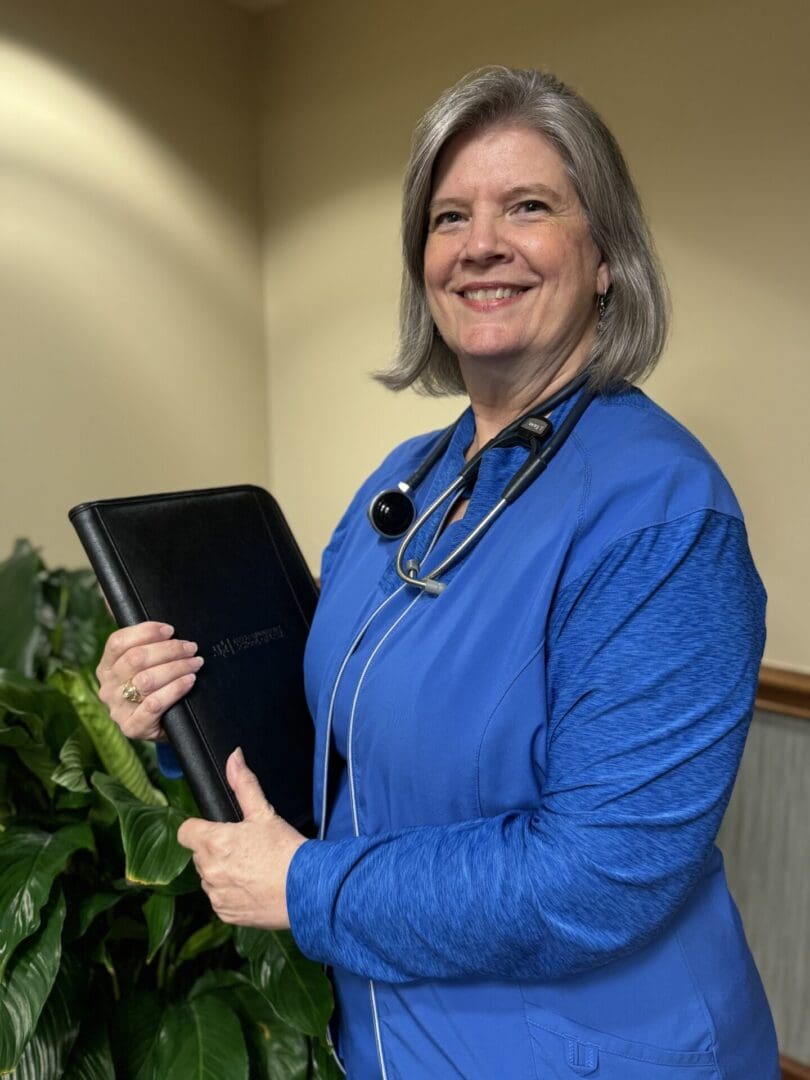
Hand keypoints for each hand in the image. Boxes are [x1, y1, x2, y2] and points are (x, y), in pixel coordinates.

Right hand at [96, 621, 203, 740]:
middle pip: (136, 659)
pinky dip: (175, 689)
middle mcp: (107, 687)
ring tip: (196, 663)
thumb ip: (139, 637)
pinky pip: (155, 704)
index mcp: (107, 667)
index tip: (170, 630)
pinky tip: (190, 681)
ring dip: (177, 667)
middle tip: (191, 648)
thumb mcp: (146, 663)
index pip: (118, 642)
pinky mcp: (133, 728)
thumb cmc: (157, 687)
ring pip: (146, 680)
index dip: (145, 632)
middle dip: (169, 650)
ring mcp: (118, 709)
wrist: (166, 726)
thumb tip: (109, 598)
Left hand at [176, 748, 306, 928]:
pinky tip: (253, 886)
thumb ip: (243, 784)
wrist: (306, 890)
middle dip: (215, 849)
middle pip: (199, 855)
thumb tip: (234, 757)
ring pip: (209, 878)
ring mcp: (216, 895)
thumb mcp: (264, 813)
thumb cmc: (286, 850)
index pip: (185, 831)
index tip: (217, 829)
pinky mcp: (225, 914)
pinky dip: (231, 893)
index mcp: (213, 842)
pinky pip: (219, 899)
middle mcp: (208, 871)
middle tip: (244, 847)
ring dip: (222, 872)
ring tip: (251, 868)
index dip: (199, 828)